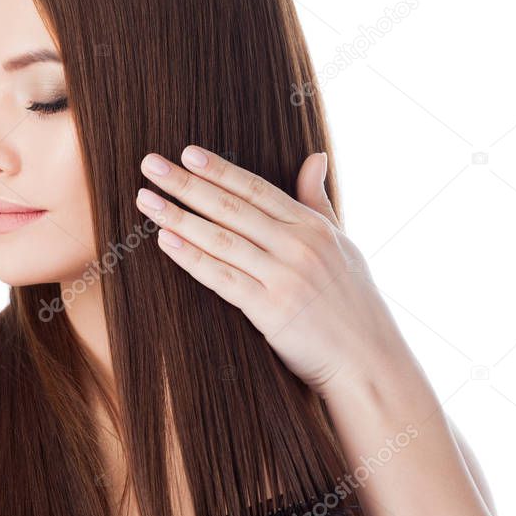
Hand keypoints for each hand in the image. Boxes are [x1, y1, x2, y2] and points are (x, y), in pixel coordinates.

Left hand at [136, 146, 406, 398]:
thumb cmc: (353, 305)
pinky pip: (222, 278)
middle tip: (150, 164)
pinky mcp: (271, 309)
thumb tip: (315, 157)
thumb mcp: (343, 245)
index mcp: (313, 227)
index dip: (219, 170)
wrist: (370, 362)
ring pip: (221, 238)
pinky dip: (192, 257)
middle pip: (231, 207)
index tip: (186, 153)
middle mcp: (298, 245)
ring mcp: (285, 276)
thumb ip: (319, 202)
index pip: (256, 189)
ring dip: (178, 217)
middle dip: (186, 184)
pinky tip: (166, 240)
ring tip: (146, 200)